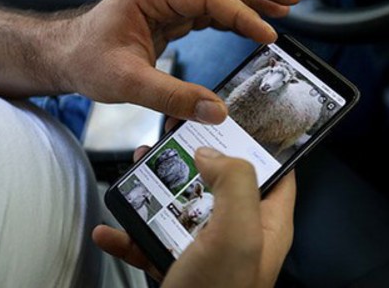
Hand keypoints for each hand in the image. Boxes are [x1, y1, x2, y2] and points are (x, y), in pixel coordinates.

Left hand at [56, 0, 300, 123]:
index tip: (267, 35)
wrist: (64, 56)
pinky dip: (234, 15)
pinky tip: (251, 24)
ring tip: (283, 7)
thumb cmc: (85, 59)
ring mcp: (167, 2)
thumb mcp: (126, 83)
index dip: (242, 15)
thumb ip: (172, 98)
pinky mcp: (170, 16)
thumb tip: (215, 111)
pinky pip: (210, 9)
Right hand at [93, 146, 295, 286]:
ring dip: (156, 191)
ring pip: (182, 208)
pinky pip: (152, 242)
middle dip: (196, 160)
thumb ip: (235, 183)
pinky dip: (131, 234)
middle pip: (221, 183)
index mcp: (267, 224)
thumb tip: (212, 154)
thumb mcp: (238, 233)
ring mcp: (207, 252)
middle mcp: (239, 234)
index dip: (261, 144)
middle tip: (172, 139)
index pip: (277, 173)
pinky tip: (111, 228)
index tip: (237, 120)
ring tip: (136, 172)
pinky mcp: (178, 268)